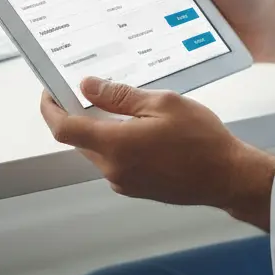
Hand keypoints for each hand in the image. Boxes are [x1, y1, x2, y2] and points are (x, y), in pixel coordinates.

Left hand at [40, 78, 274, 228]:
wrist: (226, 176)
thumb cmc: (200, 138)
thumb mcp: (162, 104)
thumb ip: (120, 96)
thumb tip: (88, 87)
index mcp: (115, 145)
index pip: (65, 129)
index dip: (50, 109)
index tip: (48, 92)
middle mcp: (113, 169)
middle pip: (80, 140)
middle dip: (77, 114)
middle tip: (88, 89)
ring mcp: (124, 182)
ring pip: (98, 151)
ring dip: (99, 129)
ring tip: (119, 104)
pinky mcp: (136, 188)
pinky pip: (114, 161)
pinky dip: (116, 142)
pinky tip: (138, 127)